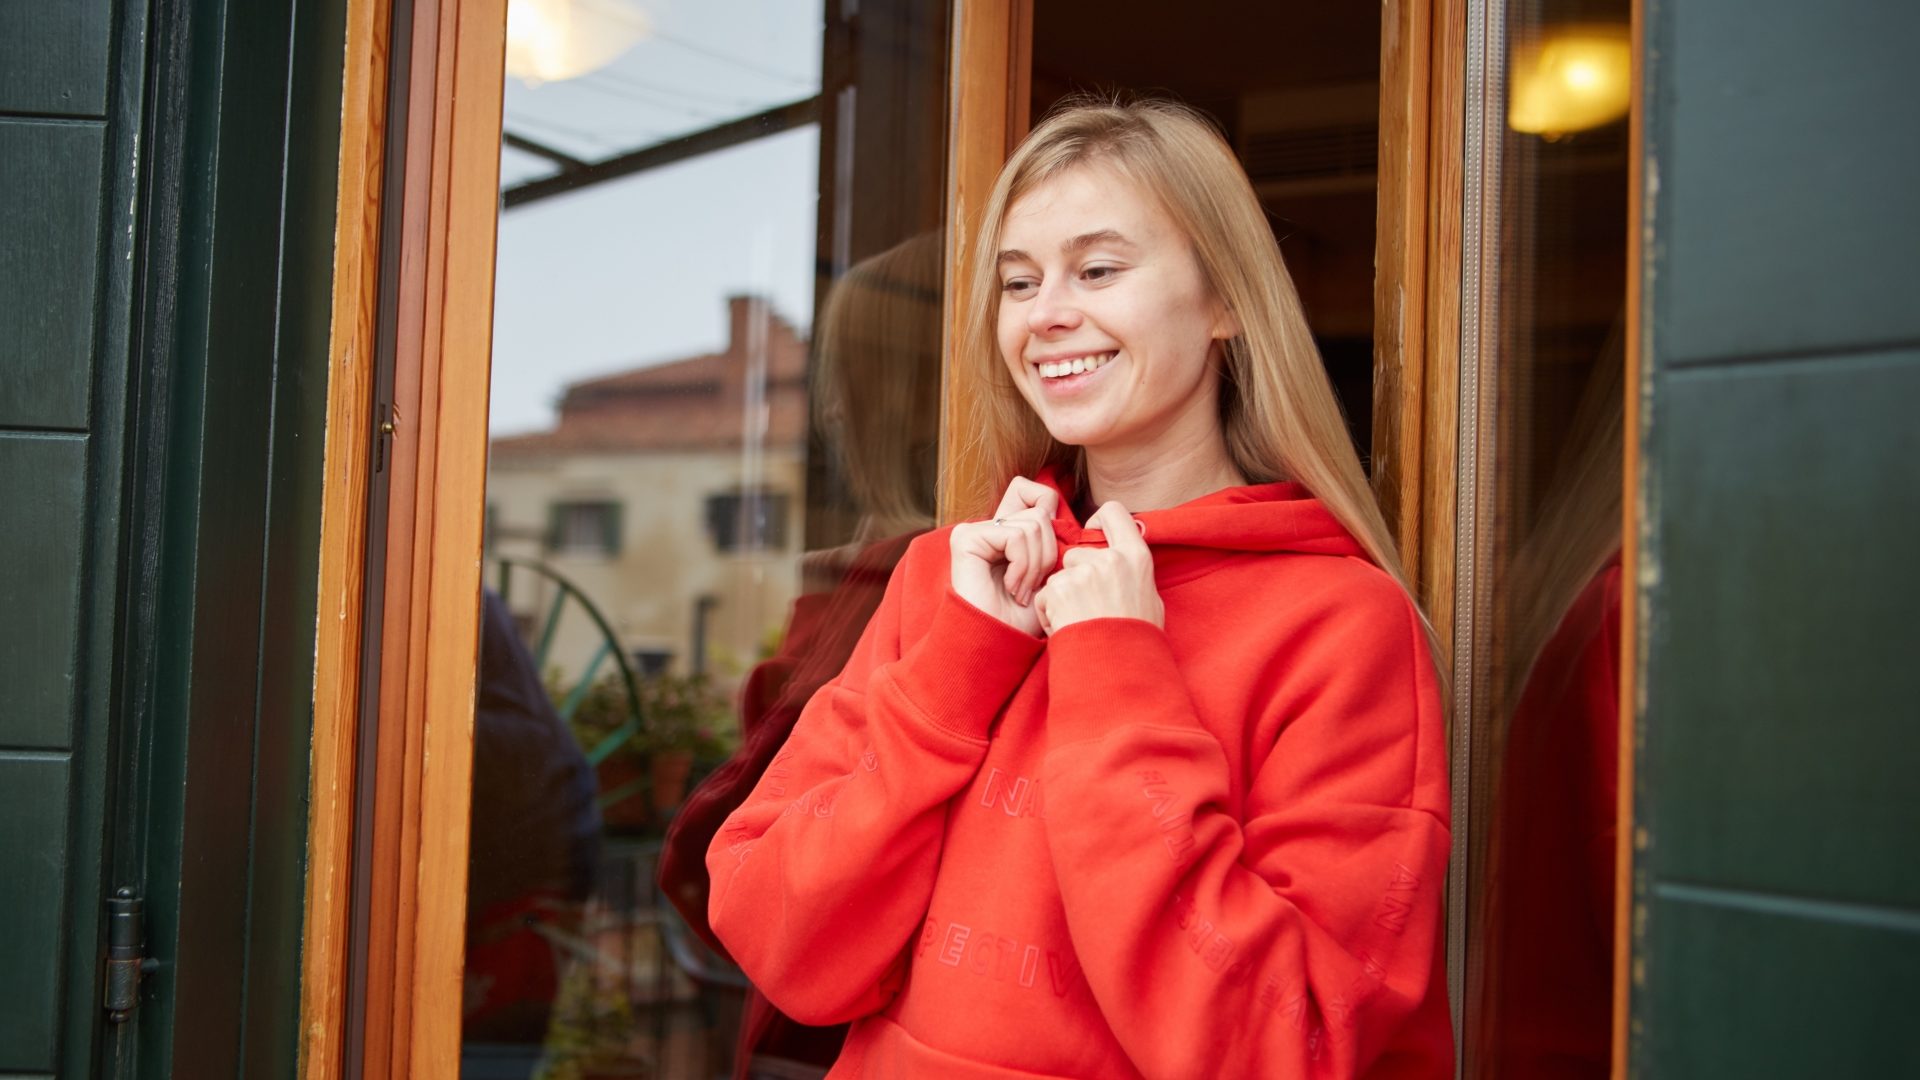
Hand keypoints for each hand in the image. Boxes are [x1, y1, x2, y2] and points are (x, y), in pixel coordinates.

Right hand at [949, 476, 1060, 635]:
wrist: (998, 643)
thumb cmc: (1023, 618)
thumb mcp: (1049, 574)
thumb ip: (1053, 541)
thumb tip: (1064, 514)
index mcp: (1009, 531)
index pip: (1038, 494)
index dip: (1053, 513)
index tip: (1053, 557)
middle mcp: (990, 526)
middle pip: (1041, 512)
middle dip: (1048, 553)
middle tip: (1033, 587)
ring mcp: (976, 530)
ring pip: (1032, 525)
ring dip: (1035, 566)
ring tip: (1021, 592)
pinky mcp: (966, 538)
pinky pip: (1015, 536)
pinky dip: (1021, 566)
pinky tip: (1011, 588)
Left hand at [1033, 501, 1162, 634]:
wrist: (1120, 671)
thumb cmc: (1137, 640)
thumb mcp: (1150, 599)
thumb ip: (1133, 573)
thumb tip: (1123, 557)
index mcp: (1136, 557)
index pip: (1114, 512)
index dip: (1099, 520)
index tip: (1094, 534)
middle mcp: (1109, 560)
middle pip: (1076, 552)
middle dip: (1074, 575)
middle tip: (1086, 605)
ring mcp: (1083, 574)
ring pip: (1059, 575)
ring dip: (1061, 597)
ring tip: (1078, 622)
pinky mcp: (1059, 590)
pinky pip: (1045, 595)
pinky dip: (1050, 613)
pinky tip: (1066, 629)